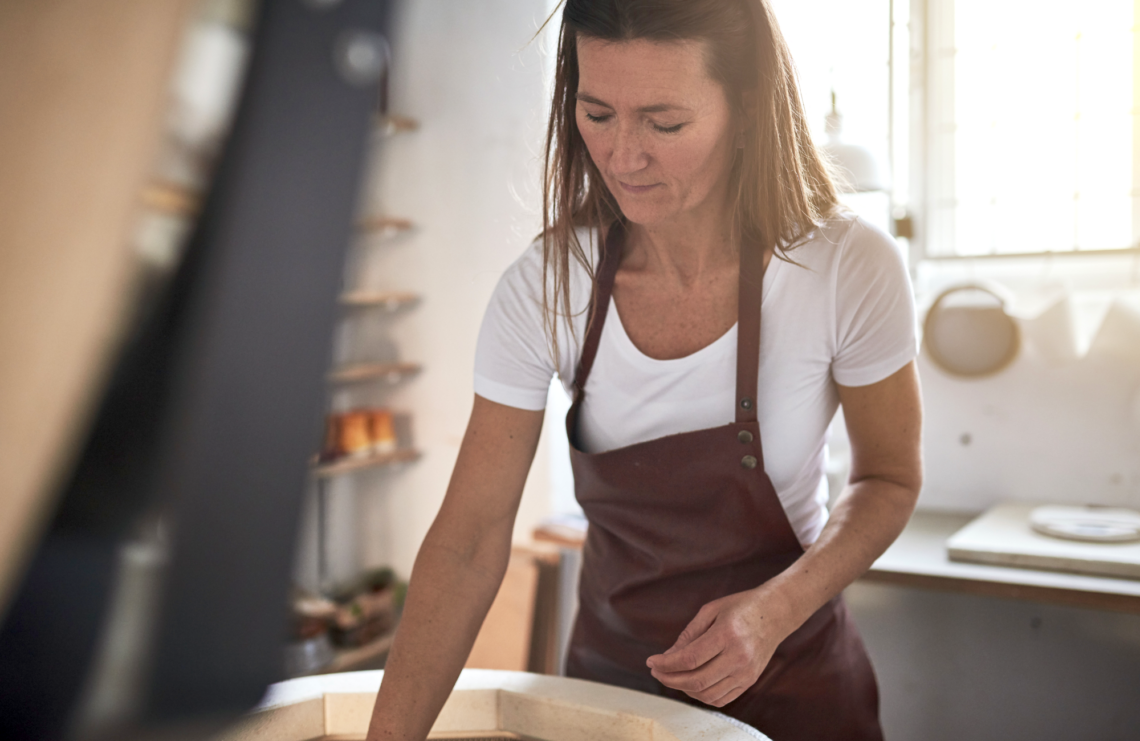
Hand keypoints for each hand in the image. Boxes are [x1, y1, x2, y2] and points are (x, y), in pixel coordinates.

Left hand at [645, 587, 791, 707]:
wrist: (775, 614)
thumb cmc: (740, 607)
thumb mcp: (711, 610)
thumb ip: (688, 635)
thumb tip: (667, 657)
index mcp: (727, 634)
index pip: (690, 658)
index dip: (666, 664)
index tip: (651, 661)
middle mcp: (739, 656)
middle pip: (697, 680)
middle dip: (670, 679)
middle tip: (656, 672)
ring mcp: (747, 672)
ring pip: (708, 694)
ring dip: (684, 689)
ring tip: (672, 677)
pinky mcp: (750, 681)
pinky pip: (721, 698)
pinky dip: (702, 695)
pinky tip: (691, 683)